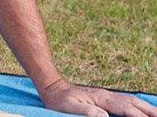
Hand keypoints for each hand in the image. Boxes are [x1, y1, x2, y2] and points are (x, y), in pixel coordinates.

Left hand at [40, 78, 156, 116]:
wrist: (53, 87)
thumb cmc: (59, 100)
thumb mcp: (69, 107)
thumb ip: (86, 111)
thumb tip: (104, 116)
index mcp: (102, 99)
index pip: (126, 109)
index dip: (140, 116)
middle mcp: (108, 96)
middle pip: (133, 103)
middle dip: (149, 110)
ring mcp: (107, 96)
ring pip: (131, 101)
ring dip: (145, 107)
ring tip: (156, 113)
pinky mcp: (104, 97)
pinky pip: (125, 101)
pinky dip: (136, 105)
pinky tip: (140, 108)